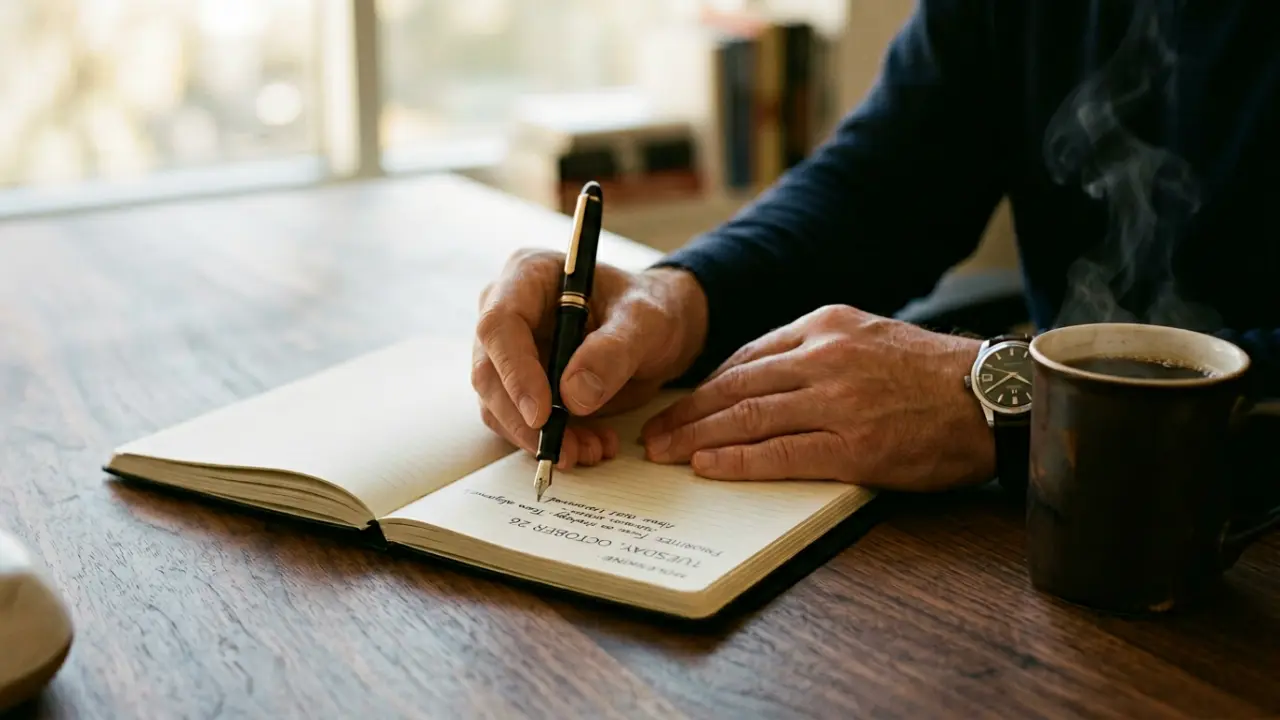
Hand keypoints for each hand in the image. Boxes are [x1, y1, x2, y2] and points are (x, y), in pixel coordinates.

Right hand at [472, 250, 706, 468]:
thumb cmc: (648, 310)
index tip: (543, 414)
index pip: (499, 325)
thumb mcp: (644, 322)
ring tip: (592, 449)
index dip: (515, 372)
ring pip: (499, 406)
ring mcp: (509, 352)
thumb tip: (572, 395)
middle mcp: (507, 311)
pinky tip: (591, 445)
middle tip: (567, 450)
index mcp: (528, 276)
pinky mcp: (520, 385)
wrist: (656, 332)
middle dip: (525, 419)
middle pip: (489, 372)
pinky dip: (553, 441)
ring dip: (541, 438)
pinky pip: (520, 422)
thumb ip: (612, 351)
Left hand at [640, 305, 995, 491]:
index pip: (746, 358)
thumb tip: (758, 380)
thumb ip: (815, 351)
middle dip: (686, 412)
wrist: (992, 397)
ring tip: (665, 453)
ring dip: (697, 437)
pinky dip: (737, 461)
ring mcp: (838, 402)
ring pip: (748, 417)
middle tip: (652, 434)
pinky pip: (780, 454)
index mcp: (826, 325)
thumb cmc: (930, 374)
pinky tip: (708, 466)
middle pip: (735, 387)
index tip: (679, 404)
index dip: (705, 386)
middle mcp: (825, 357)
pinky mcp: (854, 446)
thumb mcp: (868, 336)